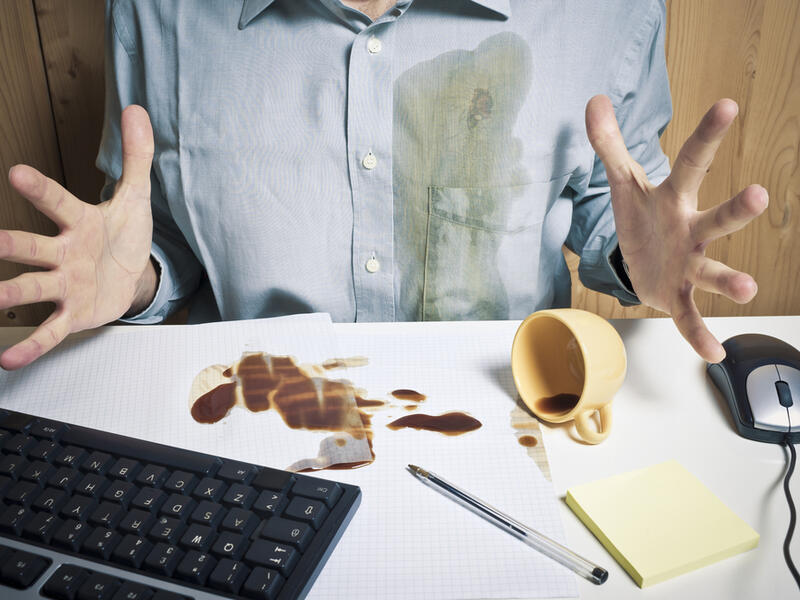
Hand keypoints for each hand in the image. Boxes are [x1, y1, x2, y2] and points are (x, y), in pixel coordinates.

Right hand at [0, 105, 155, 369]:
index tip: (19, 172)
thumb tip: (137, 110)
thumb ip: (136, 156)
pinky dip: (32, 345)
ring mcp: (64, 285)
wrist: (131, 277)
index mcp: (80, 222)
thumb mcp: (137, 197)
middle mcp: (64, 253)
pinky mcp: (72, 313)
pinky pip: (49, 330)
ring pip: (32, 288)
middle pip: (32, 249)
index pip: (59, 203)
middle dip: (10, 246)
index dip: (41, 190)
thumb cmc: (125, 235)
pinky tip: (7, 360)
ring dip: (9, 294)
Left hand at [585, 95, 767, 362]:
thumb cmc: (640, 217)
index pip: (692, 161)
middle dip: (735, 210)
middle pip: (716, 219)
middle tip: (759, 195)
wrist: (640, 262)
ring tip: (748, 289)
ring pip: (714, 269)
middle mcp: (692, 230)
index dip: (707, 135)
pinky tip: (714, 353)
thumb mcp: (620, 183)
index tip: (727, 105)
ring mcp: (690, 264)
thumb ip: (608, 145)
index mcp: (674, 198)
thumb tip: (594, 100)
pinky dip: (699, 334)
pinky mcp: (679, 295)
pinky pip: (691, 316)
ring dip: (731, 280)